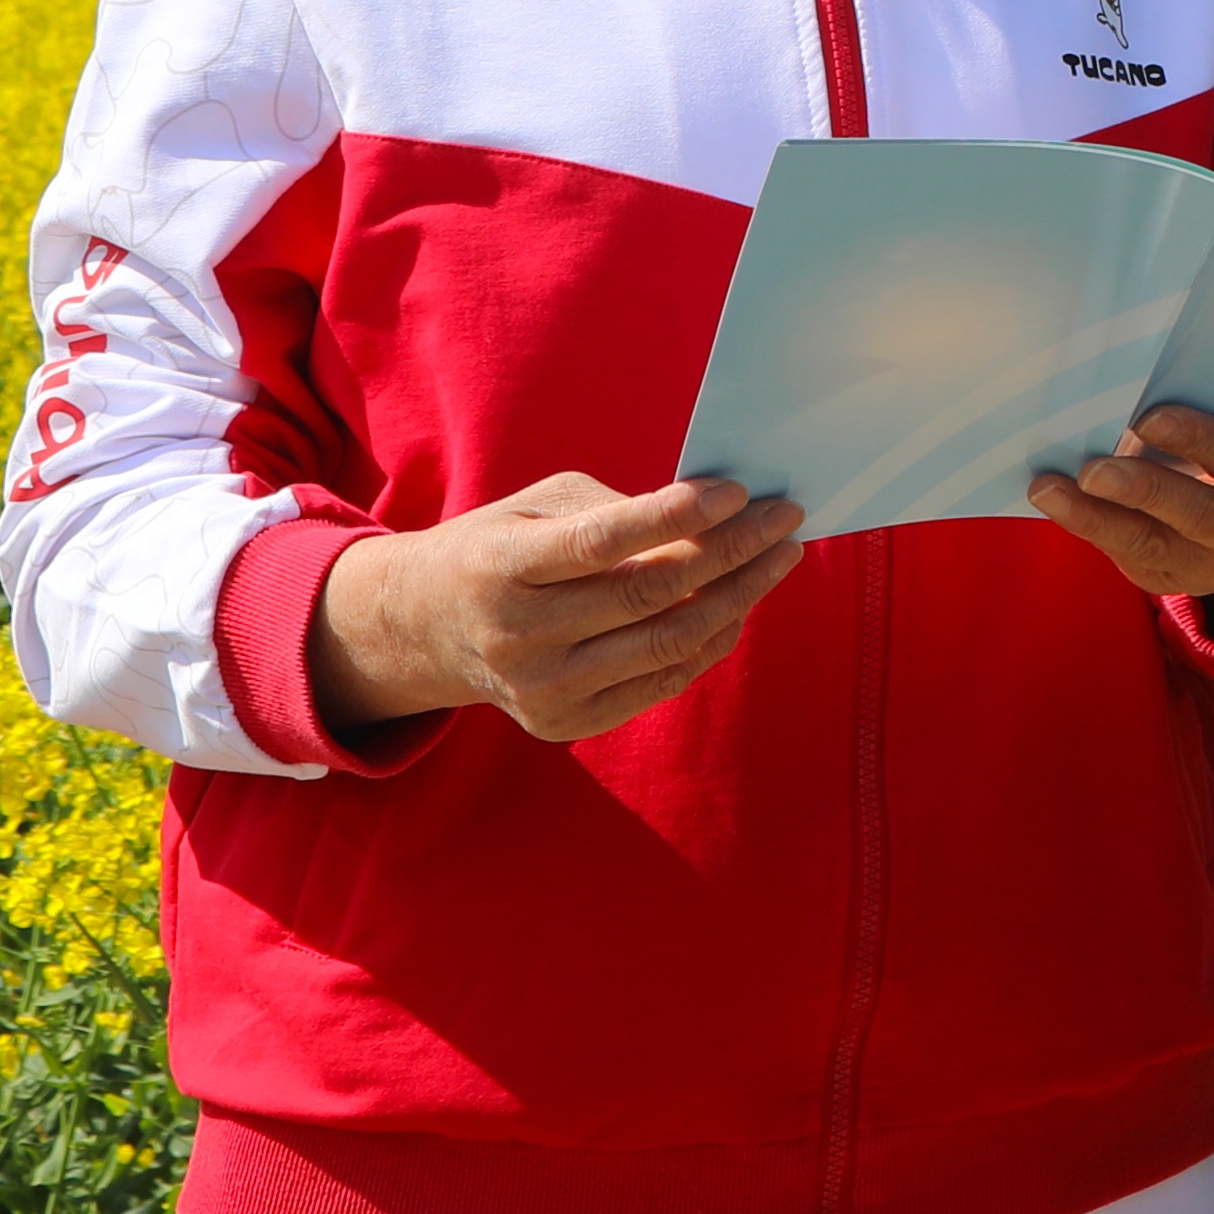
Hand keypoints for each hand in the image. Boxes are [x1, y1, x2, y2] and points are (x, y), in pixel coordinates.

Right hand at [311, 474, 802, 744]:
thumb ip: (616, 507)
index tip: (740, 490)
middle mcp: (519, 635)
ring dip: (738, 598)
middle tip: (785, 519)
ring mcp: (542, 689)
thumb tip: (715, 515)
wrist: (428, 628)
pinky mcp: (564, 722)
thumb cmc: (502, 546)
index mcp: (503, 567)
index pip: (604, 542)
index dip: (677, 515)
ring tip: (778, 557)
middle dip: (731, 553)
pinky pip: (661, 682)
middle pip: (649, 595)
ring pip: (667, 645)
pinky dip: (710, 641)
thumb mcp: (537, 507)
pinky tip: (739, 605)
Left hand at [1032, 405, 1213, 602]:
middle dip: (1142, 491)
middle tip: (1093, 470)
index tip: (1150, 417)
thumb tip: (1139, 397)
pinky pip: (1129, 557)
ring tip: (1049, 490)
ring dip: (1095, 517)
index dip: (1199, 440)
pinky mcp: (1175, 583)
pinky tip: (1058, 503)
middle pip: (1199, 516)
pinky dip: (1091, 527)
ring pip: (1152, 547)